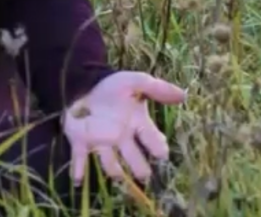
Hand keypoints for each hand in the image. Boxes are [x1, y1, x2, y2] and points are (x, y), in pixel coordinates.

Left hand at [62, 71, 185, 186]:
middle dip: (139, 168)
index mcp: (137, 126)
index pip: (154, 142)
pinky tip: (78, 180)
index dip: (158, 148)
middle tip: (143, 173)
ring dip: (113, 170)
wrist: (84, 81)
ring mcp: (102, 142)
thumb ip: (157, 88)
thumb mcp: (135, 82)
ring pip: (110, 164)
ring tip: (117, 174)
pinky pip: (80, 158)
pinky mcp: (80, 140)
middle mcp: (122, 139)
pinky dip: (78, 170)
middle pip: (135, 161)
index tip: (160, 151)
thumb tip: (183, 95)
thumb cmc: (112, 86)